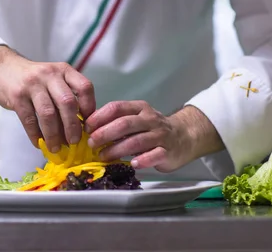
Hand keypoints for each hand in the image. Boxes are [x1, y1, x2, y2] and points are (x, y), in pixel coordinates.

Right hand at [0, 46, 95, 152]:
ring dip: (53, 135)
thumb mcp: (53, 78)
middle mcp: (50, 74)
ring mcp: (32, 84)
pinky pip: (29, 120)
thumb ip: (67, 95)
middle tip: (74, 142)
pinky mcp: (17, 95)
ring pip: (48, 113)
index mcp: (63, 70)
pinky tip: (39, 143)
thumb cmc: (34, 79)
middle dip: (72, 127)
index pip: (84, 87)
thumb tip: (80, 127)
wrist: (3, 67)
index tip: (88, 125)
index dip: (89, 108)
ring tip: (56, 148)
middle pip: (67, 103)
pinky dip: (35, 135)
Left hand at [85, 101, 223, 171]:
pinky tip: (133, 163)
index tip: (87, 128)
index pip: (116, 108)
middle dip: (105, 133)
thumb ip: (116, 121)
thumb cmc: (152, 129)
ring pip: (137, 141)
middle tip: (92, 143)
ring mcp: (160, 135)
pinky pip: (155, 154)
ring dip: (117, 149)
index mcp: (139, 108)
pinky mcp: (168, 151)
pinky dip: (143, 159)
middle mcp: (150, 119)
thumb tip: (89, 129)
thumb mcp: (135, 119)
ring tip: (104, 156)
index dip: (99, 117)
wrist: (184, 136)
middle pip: (125, 124)